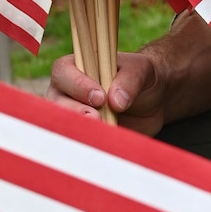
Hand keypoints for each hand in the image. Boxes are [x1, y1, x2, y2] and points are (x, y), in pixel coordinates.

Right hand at [48, 46, 170, 133]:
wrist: (154, 101)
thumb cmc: (141, 77)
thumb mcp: (141, 70)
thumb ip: (130, 81)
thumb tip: (116, 101)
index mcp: (78, 67)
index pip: (63, 72)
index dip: (77, 84)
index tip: (100, 98)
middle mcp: (68, 90)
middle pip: (56, 101)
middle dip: (75, 111)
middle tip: (97, 118)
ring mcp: (74, 114)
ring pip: (63, 123)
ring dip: (80, 128)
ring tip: (101, 131)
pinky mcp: (84, 133)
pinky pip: (78, 140)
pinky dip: (89, 143)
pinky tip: (103, 145)